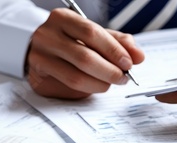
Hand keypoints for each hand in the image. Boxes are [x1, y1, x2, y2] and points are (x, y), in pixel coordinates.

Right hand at [26, 8, 144, 98]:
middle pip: (84, 58)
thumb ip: (117, 43)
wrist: (38, 48)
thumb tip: (138, 56)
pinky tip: (97, 86)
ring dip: (100, 84)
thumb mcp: (93, 35)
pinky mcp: (38, 76)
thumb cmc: (70, 40)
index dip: (113, 50)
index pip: (91, 33)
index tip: (129, 63)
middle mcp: (47, 35)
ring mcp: (40, 56)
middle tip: (123, 77)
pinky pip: (69, 87)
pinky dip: (89, 89)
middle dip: (109, 71)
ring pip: (76, 77)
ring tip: (112, 83)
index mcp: (62, 18)